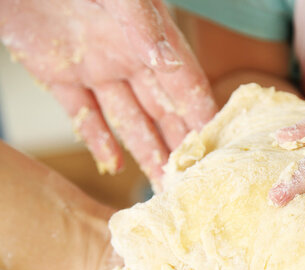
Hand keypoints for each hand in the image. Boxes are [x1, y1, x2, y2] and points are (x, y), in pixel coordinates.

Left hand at [0, 0, 216, 186]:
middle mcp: (127, 57)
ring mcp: (94, 68)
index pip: (185, 84)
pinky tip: (114, 164)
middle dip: (180, 146)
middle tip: (194, 179)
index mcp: (148, 38)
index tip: (218, 145)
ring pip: (128, 120)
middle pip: (161, 111)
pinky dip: (98, 141)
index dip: (203, 115)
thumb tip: (169, 61)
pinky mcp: (57, 75)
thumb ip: (142, 24)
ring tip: (163, 183)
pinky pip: (83, 115)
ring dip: (147, 152)